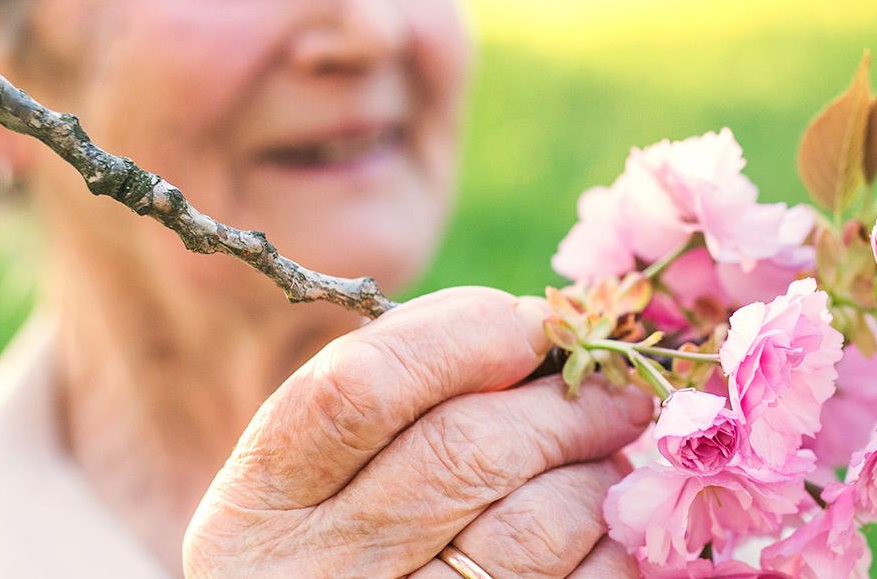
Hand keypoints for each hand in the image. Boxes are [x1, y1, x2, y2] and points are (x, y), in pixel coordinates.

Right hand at [182, 287, 651, 577]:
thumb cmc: (336, 546)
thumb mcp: (314, 477)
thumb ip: (396, 394)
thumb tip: (537, 325)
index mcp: (260, 502)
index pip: (362, 387)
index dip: (465, 335)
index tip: (533, 322)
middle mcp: (312, 573)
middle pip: (463, 450)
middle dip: (562, 403)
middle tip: (616, 386)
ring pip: (534, 524)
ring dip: (594, 473)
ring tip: (604, 456)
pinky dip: (607, 544)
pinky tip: (595, 526)